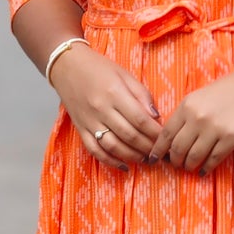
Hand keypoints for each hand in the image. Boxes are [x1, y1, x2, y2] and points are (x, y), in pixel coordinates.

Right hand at [50, 44, 161, 170]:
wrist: (68, 67)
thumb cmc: (99, 68)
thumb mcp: (125, 75)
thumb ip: (142, 95)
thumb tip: (156, 117)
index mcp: (115, 93)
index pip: (140, 119)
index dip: (155, 133)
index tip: (165, 139)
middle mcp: (101, 109)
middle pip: (129, 135)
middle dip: (147, 147)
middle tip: (159, 153)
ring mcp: (89, 121)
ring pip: (113, 146)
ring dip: (132, 156)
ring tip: (145, 159)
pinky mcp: (80, 129)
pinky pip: (95, 150)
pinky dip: (110, 161)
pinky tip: (124, 166)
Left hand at [147, 65, 233, 173]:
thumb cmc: (230, 90)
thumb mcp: (201, 97)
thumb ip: (186, 115)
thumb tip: (173, 140)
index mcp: (187, 105)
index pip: (166, 133)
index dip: (158, 150)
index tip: (154, 159)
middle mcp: (197, 117)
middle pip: (177, 149)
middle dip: (174, 161)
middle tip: (176, 165)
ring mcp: (214, 129)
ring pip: (194, 157)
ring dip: (189, 166)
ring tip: (190, 167)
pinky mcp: (231, 138)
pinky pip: (213, 159)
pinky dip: (206, 168)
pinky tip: (204, 170)